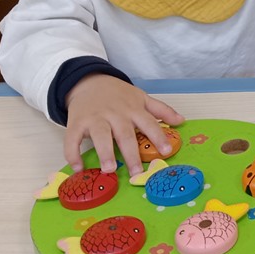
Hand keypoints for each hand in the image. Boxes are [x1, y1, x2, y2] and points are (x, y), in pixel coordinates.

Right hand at [65, 74, 183, 176]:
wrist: (89, 81)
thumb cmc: (118, 94)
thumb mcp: (141, 97)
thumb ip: (161, 109)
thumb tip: (182, 120)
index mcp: (133, 109)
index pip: (149, 123)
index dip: (158, 137)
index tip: (166, 151)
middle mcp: (115, 114)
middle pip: (125, 134)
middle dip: (131, 153)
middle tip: (136, 172)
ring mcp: (95, 118)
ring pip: (100, 136)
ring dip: (105, 152)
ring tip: (109, 169)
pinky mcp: (76, 123)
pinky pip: (72, 139)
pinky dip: (73, 154)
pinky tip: (78, 168)